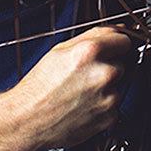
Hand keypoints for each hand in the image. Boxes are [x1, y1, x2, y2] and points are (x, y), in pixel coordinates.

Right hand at [0, 26, 133, 150]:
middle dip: (108, 67)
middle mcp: (103, 74)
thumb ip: (94, 35)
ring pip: (119, 85)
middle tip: (84, 76)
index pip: (124, 40)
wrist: (25, 121)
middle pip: (122, 63)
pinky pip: (114, 106)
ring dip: (106, 88)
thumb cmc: (38, 87)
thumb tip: (117, 30)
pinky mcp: (109, 118)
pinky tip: (83, 106)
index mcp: (91, 52)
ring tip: (81, 93)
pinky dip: (103, 106)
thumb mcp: (61, 50)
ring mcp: (109, 98)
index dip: (116, 45)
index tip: (111, 50)